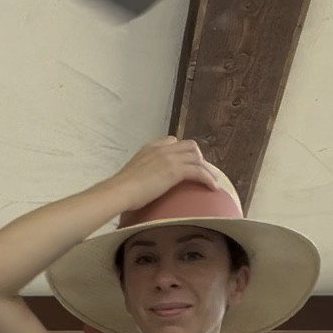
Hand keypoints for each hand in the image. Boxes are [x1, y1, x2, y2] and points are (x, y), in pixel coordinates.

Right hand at [108, 137, 222, 215]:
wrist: (119, 191)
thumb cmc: (121, 190)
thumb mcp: (132, 175)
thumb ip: (141, 174)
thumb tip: (141, 187)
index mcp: (150, 148)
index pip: (173, 141)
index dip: (183, 152)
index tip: (186, 163)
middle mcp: (162, 149)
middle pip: (190, 146)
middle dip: (198, 158)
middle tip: (201, 173)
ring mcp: (169, 158)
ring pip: (197, 158)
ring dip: (207, 170)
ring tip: (212, 182)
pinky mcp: (175, 171)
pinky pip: (199, 172)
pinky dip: (208, 179)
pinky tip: (213, 188)